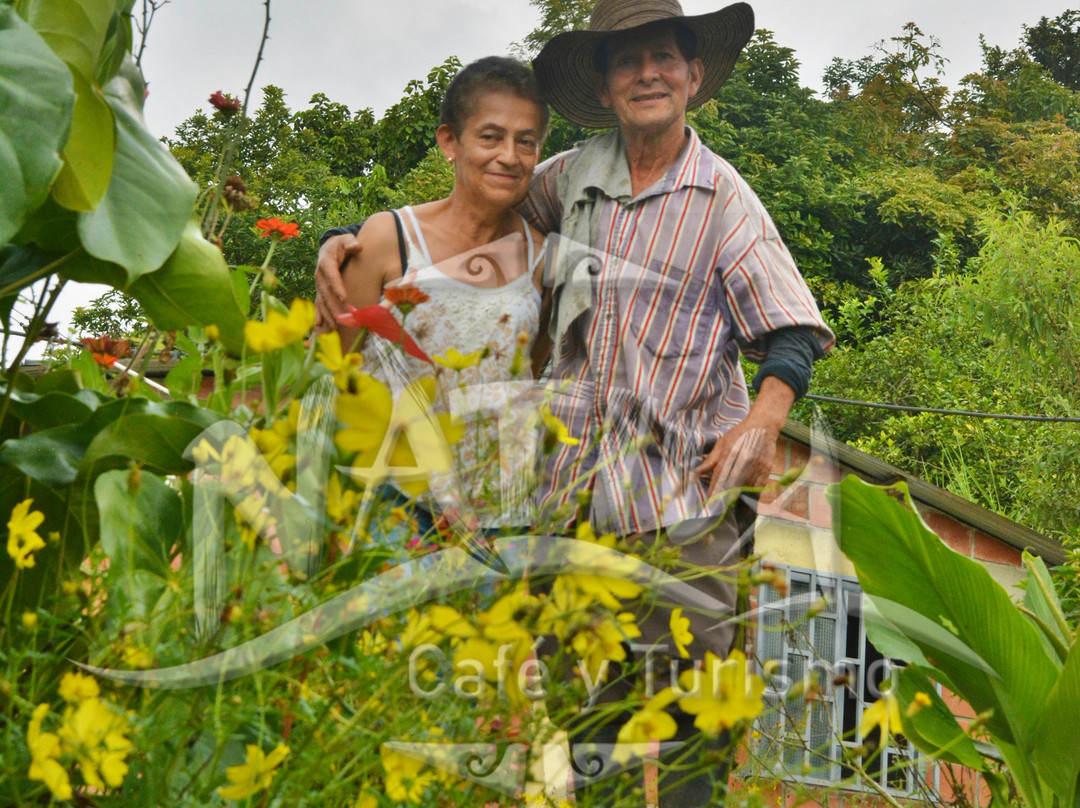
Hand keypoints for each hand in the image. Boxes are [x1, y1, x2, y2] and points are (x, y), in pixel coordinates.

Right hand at [314, 234, 362, 332]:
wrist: (329, 248)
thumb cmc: (341, 244)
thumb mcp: (346, 240)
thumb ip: (351, 242)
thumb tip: (357, 246)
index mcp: (326, 262)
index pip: (332, 276)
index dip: (337, 287)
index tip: (344, 298)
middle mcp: (320, 275)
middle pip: (327, 292)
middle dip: (334, 306)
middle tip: (342, 318)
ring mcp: (319, 284)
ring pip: (323, 300)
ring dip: (328, 314)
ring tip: (335, 326)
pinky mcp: (320, 290)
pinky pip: (319, 303)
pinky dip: (319, 314)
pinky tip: (320, 325)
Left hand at [693, 376, 795, 500]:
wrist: (763, 425)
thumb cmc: (740, 434)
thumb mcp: (722, 443)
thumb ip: (711, 460)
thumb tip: (696, 472)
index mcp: (729, 453)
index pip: (719, 476)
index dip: (714, 490)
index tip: (710, 501)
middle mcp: (743, 461)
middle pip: (732, 486)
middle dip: (725, 498)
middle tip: (720, 508)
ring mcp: (756, 466)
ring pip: (746, 489)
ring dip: (738, 499)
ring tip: (731, 508)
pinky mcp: (766, 470)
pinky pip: (758, 488)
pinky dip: (751, 496)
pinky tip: (746, 502)